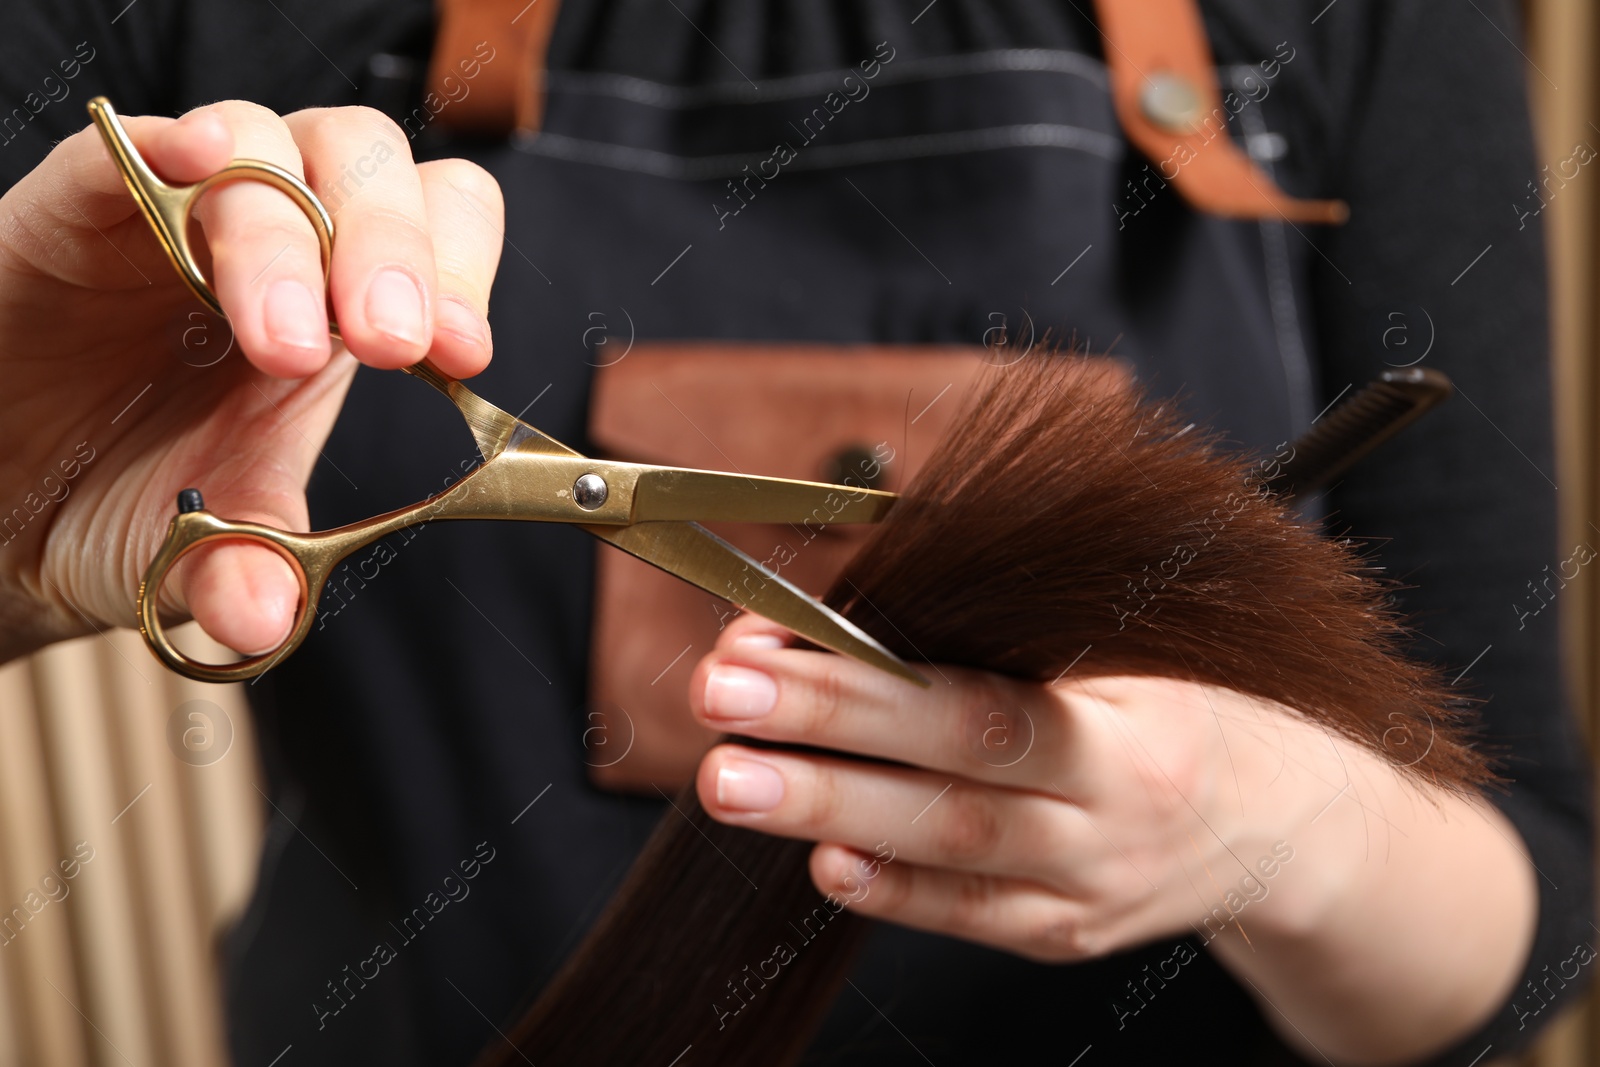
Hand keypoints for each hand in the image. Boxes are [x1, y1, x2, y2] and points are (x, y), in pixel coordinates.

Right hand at [0, 102, 503, 660]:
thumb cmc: (122, 499)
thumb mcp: (195, 550)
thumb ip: (243, 569)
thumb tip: (264, 617)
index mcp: (343, 309)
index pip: (440, 230)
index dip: (461, 273)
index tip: (463, 356)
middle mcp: (281, 239)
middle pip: (369, 166)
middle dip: (393, 250)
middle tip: (389, 345)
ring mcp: (182, 211)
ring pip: (268, 143)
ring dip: (291, 234)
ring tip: (284, 343)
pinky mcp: (81, 202)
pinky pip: (133, 144)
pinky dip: (174, 148)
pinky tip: (200, 172)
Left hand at [689, 614, 1535, 1062]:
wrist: (1283, 822)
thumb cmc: (1187, 701)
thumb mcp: (1132, 642)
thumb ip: (1013, 621)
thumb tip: (865, 585)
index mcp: (1135, 720)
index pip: (986, 699)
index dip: (868, 680)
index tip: (766, 638)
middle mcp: (1113, 812)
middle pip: (959, 774)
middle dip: (829, 733)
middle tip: (719, 699)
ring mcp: (1088, 884)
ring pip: (951, 853)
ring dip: (830, 812)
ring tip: (730, 780)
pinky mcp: (1063, 933)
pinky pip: (970, 918)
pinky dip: (893, 891)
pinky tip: (821, 859)